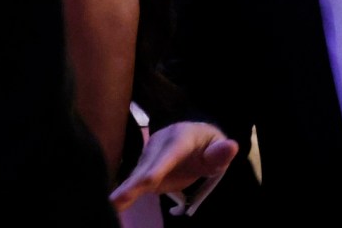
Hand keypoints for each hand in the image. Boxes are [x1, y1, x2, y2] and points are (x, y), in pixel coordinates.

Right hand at [108, 121, 237, 211]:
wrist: (193, 137)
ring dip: (124, 189)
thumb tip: (231, 147)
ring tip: (111, 204)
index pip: (168, 155)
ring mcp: (149, 154)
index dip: (156, 170)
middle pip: (146, 167)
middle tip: (115, 200)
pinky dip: (124, 192)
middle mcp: (158, 143)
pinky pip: (135, 180)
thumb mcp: (218, 147)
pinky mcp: (144, 166)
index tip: (146, 182)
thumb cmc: (207, 144)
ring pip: (137, 174)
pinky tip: (113, 204)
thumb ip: (220, 152)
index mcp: (179, 137)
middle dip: (132, 184)